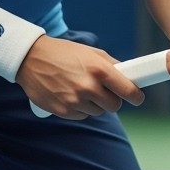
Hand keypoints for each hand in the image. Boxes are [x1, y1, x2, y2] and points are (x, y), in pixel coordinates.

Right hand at [17, 35, 143, 118]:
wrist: (31, 59)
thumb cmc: (64, 54)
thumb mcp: (92, 53)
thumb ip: (112, 65)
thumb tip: (129, 77)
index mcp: (99, 70)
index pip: (127, 91)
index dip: (136, 96)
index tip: (138, 98)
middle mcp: (88, 87)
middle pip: (114, 106)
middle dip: (113, 100)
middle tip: (105, 92)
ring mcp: (75, 101)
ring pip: (98, 112)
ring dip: (95, 104)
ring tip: (82, 89)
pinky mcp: (63, 111)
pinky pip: (82, 116)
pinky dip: (80, 109)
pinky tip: (71, 95)